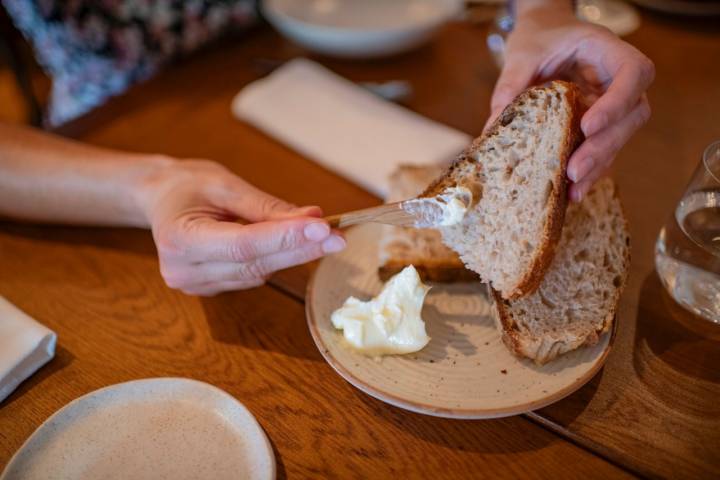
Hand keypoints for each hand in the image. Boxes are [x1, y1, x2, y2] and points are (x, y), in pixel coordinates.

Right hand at [136, 159, 344, 295]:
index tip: (323, 229)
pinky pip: (253, 276)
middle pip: (255, 264)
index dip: (286, 239)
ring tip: (321, 233)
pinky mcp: (210, 289)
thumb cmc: (188, 185)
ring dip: (293, 255)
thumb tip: (313, 219)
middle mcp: (184, 271)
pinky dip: (275, 259)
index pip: (243, 245)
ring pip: (258, 273)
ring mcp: (196, 285)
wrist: (159, 198)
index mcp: (180, 239)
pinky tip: (291, 243)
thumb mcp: (225, 184)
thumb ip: (267, 207)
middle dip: (300, 249)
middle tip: (337, 236)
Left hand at [486, 4, 653, 200]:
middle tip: (574, 170)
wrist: (543, 35)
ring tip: (572, 189)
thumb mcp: (523, 53)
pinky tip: (572, 193)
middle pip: (632, 115)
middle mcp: (619, 79)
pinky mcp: (600, 125)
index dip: (617, 102)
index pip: (634, 74)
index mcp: (609, 52)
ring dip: (598, 165)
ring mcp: (614, 104)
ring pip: (620, 138)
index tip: (587, 125)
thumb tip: (494, 126)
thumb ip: (512, 83)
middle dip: (603, 146)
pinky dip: (589, 171)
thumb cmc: (539, 37)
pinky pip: (602, 150)